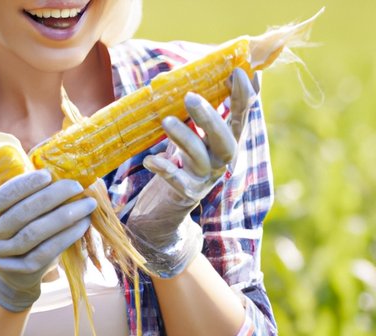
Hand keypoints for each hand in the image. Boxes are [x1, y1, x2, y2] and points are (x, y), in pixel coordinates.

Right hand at [0, 170, 96, 311]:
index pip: (4, 196)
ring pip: (35, 232)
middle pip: (23, 213)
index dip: (26, 184)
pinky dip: (67, 236)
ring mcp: (3, 255)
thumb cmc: (18, 233)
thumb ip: (29, 196)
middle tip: (77, 187)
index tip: (49, 175)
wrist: (13, 275)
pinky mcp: (22, 269)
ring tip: (87, 205)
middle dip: (52, 197)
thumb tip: (61, 174)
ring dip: (65, 216)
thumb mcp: (12, 214)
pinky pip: (47, 251)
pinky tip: (83, 224)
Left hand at [127, 68, 257, 276]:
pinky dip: (164, 169)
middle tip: (189, 96)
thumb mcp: (190, 136)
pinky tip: (150, 161)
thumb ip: (192, 114)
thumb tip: (181, 74)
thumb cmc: (179, 164)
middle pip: (225, 140)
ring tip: (166, 122)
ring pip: (200, 157)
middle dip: (210, 117)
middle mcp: (221, 161)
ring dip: (184, 138)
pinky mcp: (187, 194)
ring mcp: (205, 178)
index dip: (243, 96)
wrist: (166, 208)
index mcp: (225, 142)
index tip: (239, 71)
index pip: (241, 118)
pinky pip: (177, 180)